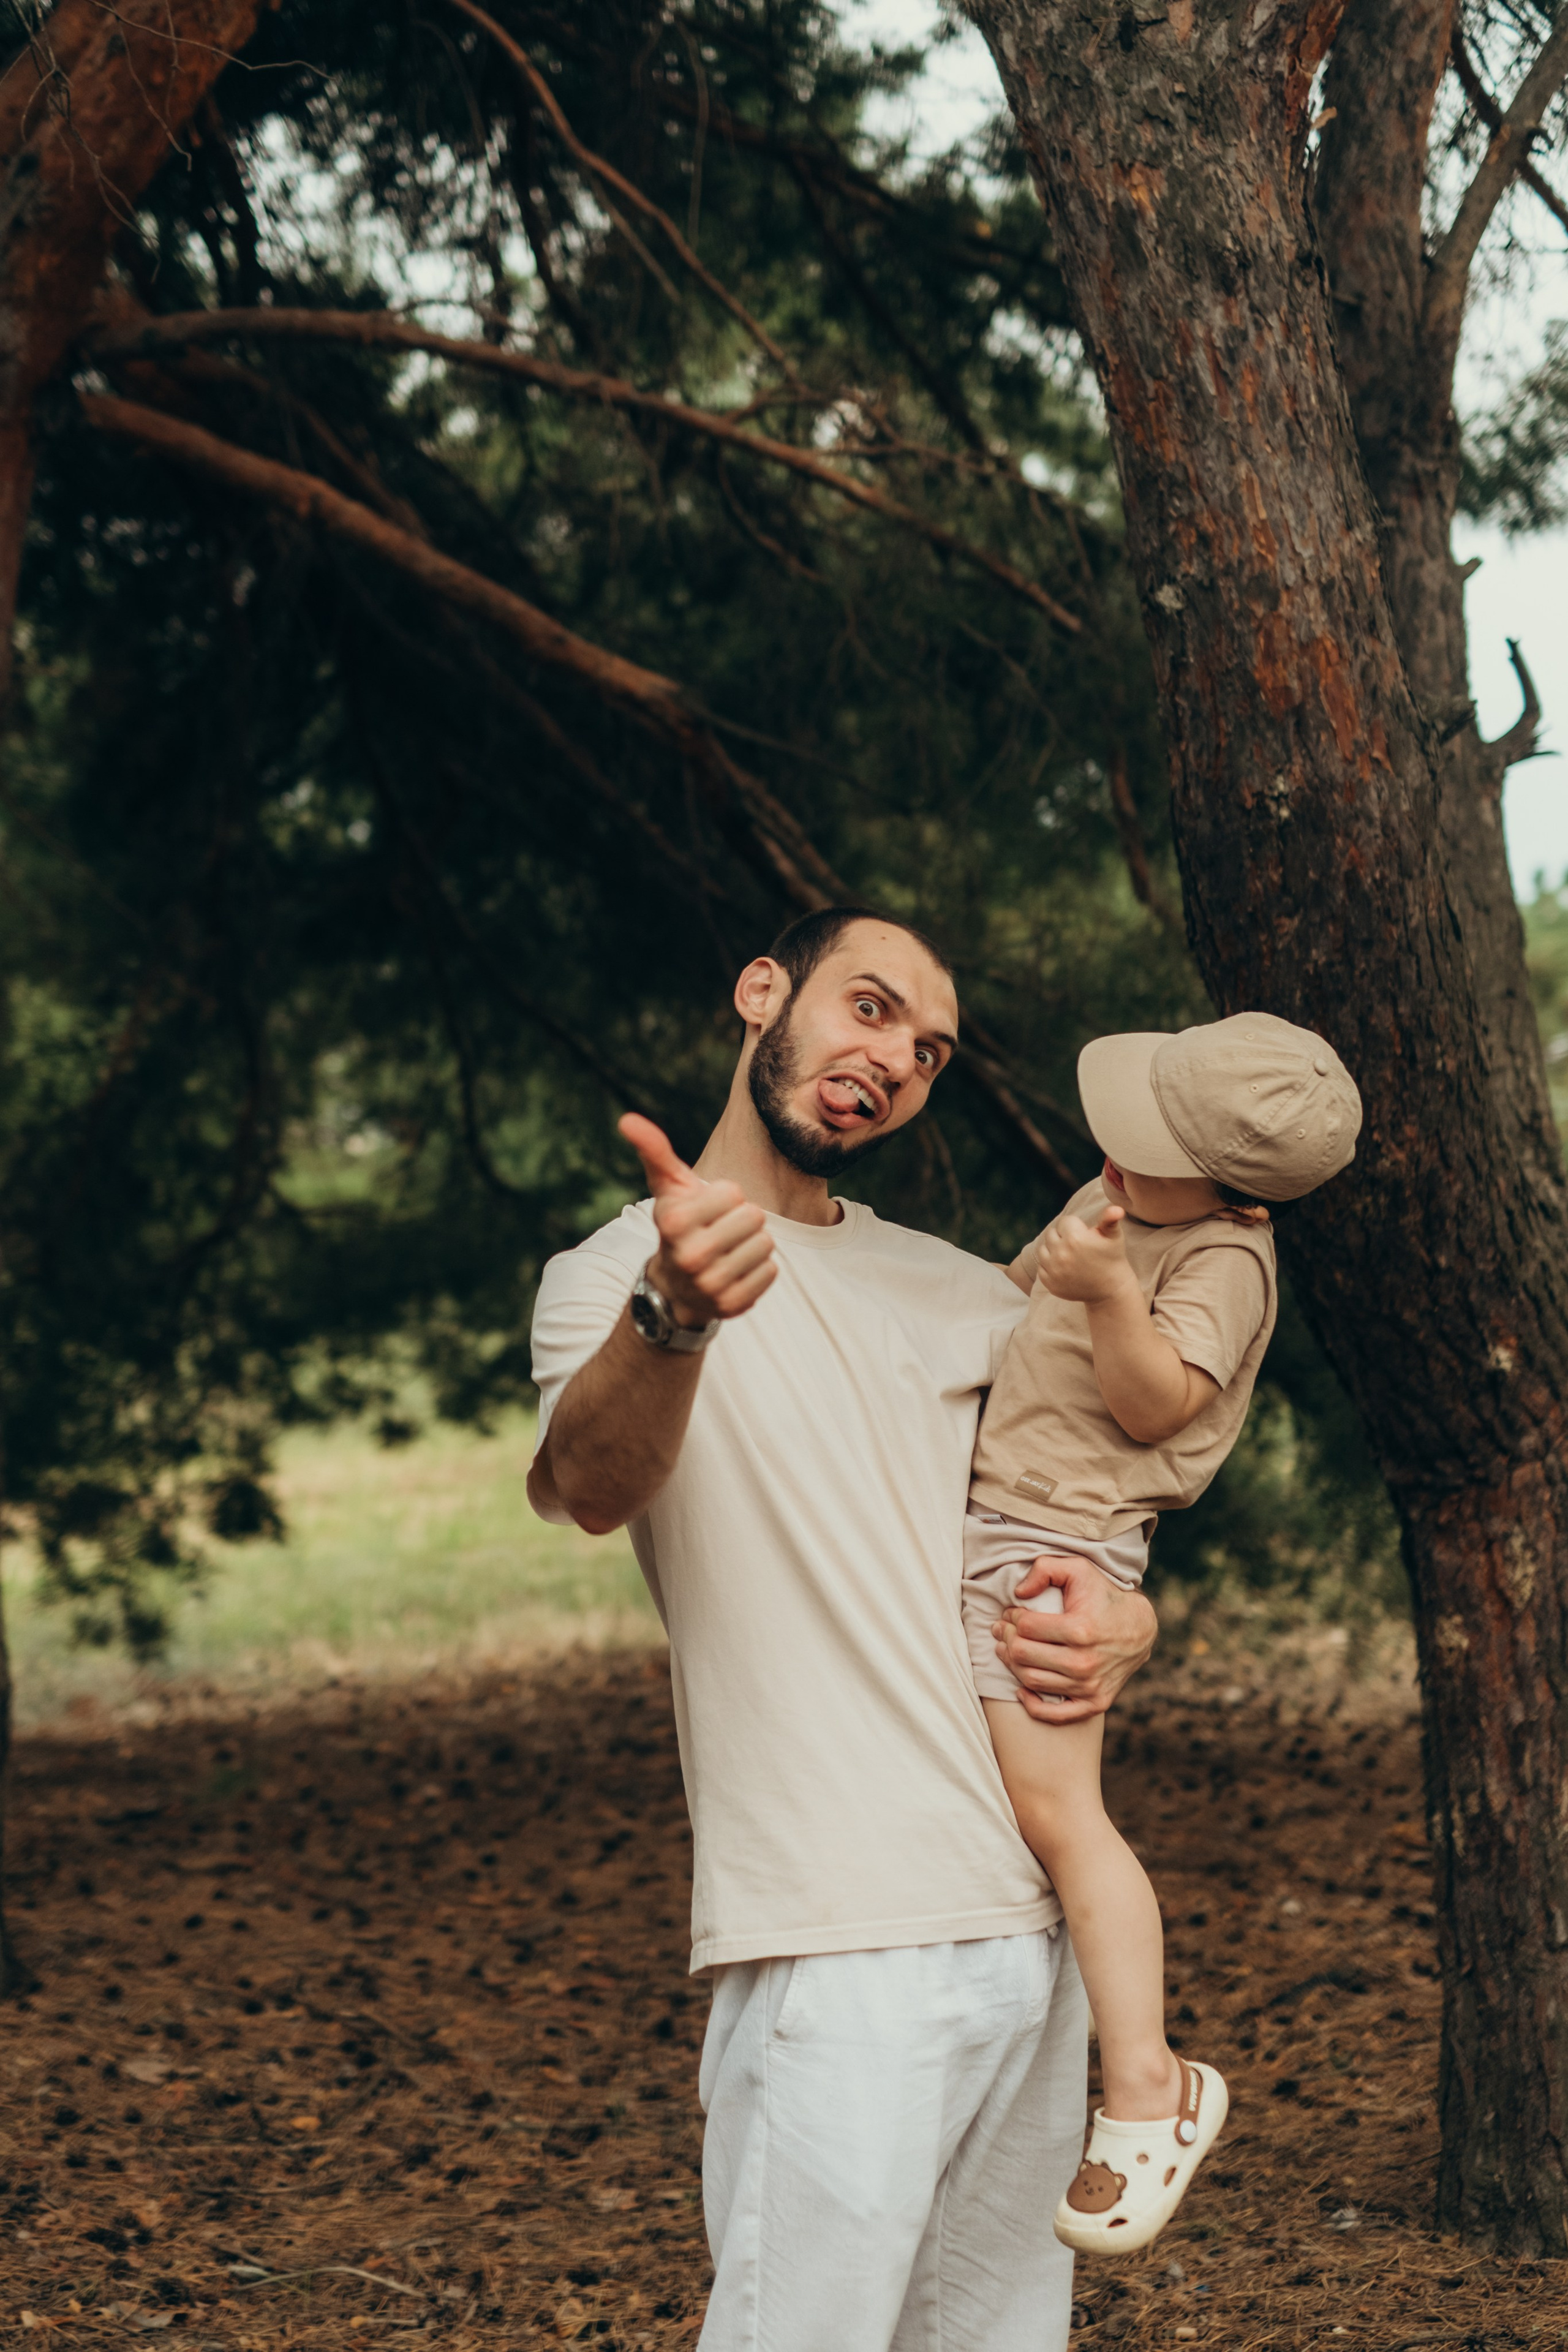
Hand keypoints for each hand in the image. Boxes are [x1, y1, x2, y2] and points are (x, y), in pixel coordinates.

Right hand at [620, 1114, 776, 1328]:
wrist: (675, 1289)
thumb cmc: (679, 1226)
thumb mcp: (667, 1189)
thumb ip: (654, 1151)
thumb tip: (628, 1119)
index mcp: (674, 1222)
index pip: (734, 1192)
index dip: (726, 1197)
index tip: (708, 1211)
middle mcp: (690, 1257)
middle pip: (754, 1217)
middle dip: (743, 1219)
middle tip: (721, 1231)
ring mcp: (711, 1285)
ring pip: (765, 1244)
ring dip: (753, 1243)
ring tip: (729, 1250)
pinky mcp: (733, 1305)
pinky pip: (770, 1271)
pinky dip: (760, 1269)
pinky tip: (737, 1270)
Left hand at [991, 1552, 1156, 1722]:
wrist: (1139, 1628)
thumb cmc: (1103, 1596)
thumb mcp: (1078, 1569)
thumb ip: (1045, 1568)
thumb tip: (1018, 1592)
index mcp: (1080, 1629)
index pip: (1026, 1627)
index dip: (1011, 1617)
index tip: (1011, 1613)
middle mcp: (1084, 1662)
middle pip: (1023, 1655)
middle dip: (1005, 1639)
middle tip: (1001, 1629)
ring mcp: (1090, 1686)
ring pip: (1031, 1680)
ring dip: (1011, 1664)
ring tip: (1007, 1649)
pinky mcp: (1096, 1703)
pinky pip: (1054, 1715)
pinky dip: (1031, 1705)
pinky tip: (1021, 1688)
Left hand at [1037, 1204, 1137, 1304]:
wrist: (1111, 1290)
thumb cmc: (1112, 1258)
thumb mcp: (1114, 1237)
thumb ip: (1109, 1219)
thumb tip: (1116, 1208)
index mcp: (1074, 1238)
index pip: (1065, 1221)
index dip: (1076, 1227)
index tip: (1086, 1236)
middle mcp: (1060, 1254)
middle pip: (1051, 1233)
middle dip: (1063, 1237)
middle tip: (1078, 1247)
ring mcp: (1053, 1270)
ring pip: (1043, 1249)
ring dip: (1054, 1250)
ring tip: (1070, 1256)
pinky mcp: (1049, 1283)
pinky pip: (1041, 1267)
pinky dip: (1050, 1266)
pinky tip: (1065, 1268)